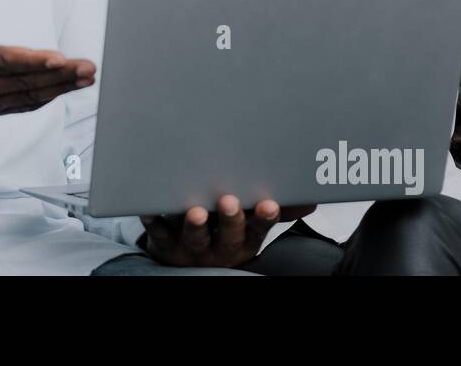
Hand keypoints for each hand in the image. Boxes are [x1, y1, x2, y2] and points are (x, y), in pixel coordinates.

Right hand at [0, 0, 96, 130]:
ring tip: (89, 75)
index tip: (60, 58)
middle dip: (59, 75)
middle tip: (89, 67)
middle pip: (23, 82)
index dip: (32, 60)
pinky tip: (72, 86)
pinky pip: (27, 103)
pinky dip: (51, 95)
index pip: (2, 61)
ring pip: (30, 96)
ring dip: (62, 87)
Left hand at [138, 195, 315, 268]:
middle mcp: (221, 246)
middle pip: (228, 235)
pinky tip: (149, 210)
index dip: (264, 218)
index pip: (258, 229)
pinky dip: (154, 221)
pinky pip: (159, 234)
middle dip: (230, 219)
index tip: (269, 203)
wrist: (186, 260)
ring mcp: (193, 246)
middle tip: (229, 201)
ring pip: (196, 237)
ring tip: (196, 212)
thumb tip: (310, 199)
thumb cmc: (223, 233)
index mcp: (245, 239)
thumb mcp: (251, 227)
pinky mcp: (166, 243)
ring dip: (196, 224)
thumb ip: (276, 209)